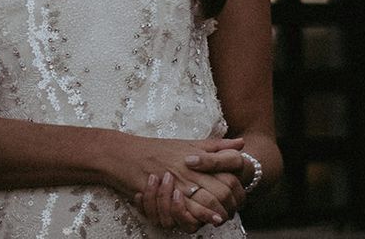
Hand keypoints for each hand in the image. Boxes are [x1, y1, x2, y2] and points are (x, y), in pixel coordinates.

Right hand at [99, 135, 242, 229]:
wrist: (123, 155)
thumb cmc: (153, 149)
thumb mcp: (185, 143)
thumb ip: (214, 145)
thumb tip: (242, 142)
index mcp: (196, 155)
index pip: (228, 168)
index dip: (238, 183)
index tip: (239, 192)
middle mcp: (190, 167)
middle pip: (223, 187)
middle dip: (232, 202)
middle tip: (233, 209)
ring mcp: (179, 181)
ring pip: (209, 202)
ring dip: (218, 213)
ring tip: (222, 218)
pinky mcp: (167, 195)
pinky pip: (188, 212)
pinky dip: (199, 218)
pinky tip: (206, 220)